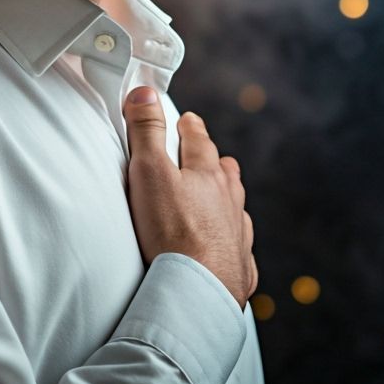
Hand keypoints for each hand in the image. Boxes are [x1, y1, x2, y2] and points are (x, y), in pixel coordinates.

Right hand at [123, 86, 257, 309]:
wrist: (197, 293)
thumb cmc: (170, 232)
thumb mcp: (149, 172)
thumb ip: (147, 131)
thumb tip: (145, 91)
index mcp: (207, 173)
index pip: (199, 140)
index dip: (190, 127)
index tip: (188, 120)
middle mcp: (229, 200)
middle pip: (225, 170)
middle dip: (213, 159)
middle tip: (205, 153)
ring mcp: (238, 234)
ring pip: (236, 205)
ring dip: (225, 196)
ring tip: (219, 192)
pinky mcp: (238, 268)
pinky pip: (239, 247)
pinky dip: (231, 239)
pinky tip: (226, 245)